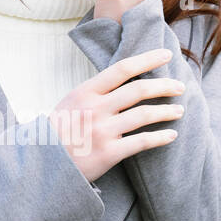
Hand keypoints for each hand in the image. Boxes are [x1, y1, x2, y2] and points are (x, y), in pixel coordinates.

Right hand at [48, 48, 184, 182]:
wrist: (41, 164)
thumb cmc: (58, 131)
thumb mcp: (70, 102)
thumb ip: (95, 92)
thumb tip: (126, 79)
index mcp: (85, 91)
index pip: (122, 69)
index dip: (148, 59)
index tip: (166, 55)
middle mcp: (95, 108)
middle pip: (139, 90)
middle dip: (165, 86)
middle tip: (180, 87)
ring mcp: (102, 131)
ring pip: (144, 115)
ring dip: (166, 112)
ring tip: (179, 111)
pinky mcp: (109, 153)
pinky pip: (142, 142)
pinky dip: (160, 138)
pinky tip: (171, 136)